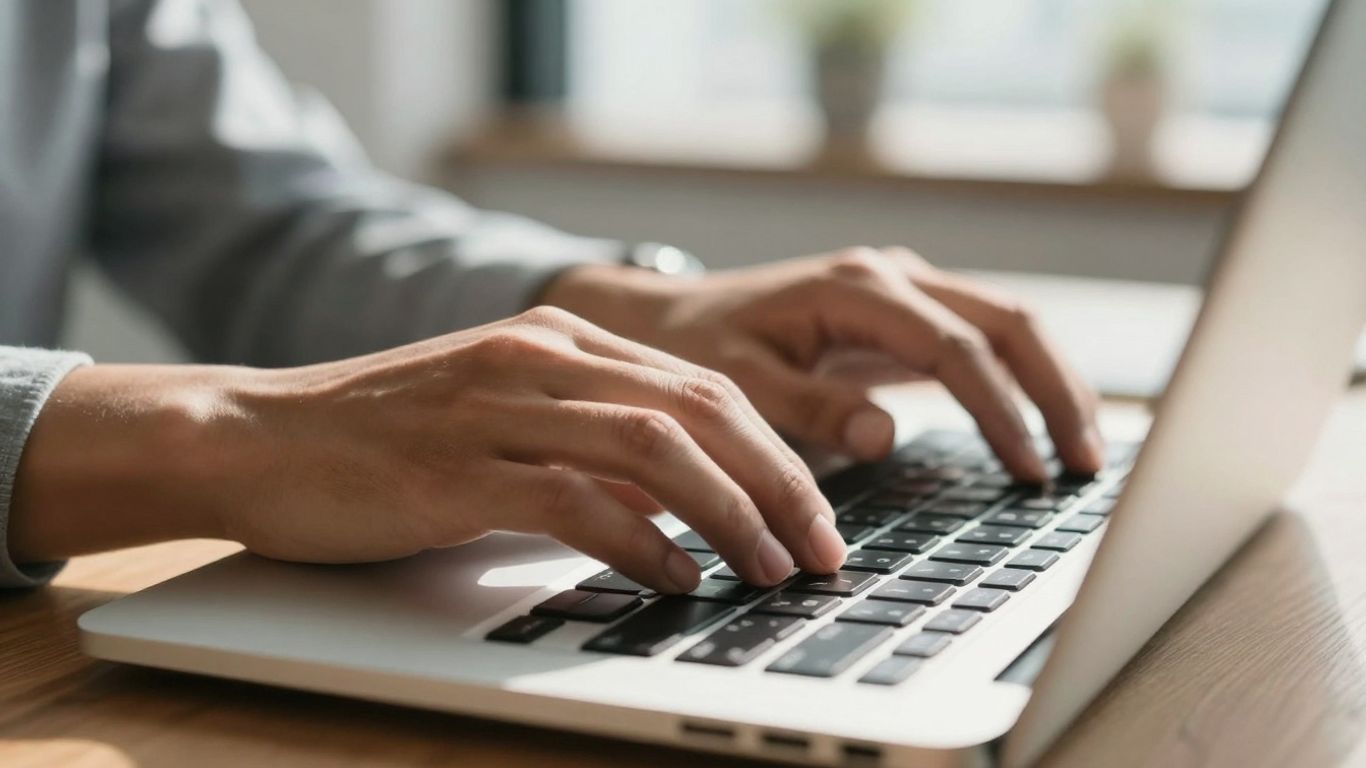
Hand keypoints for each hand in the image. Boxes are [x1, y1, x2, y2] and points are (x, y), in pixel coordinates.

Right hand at [10, 307, 844, 593]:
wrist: (253, 436)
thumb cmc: (381, 442)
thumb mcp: (502, 425)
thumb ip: (588, 450)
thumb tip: (679, 505)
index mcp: (561, 341)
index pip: (705, 387)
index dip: (778, 453)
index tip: (817, 515)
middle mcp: (541, 357)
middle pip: (702, 408)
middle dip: (780, 484)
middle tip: (821, 551)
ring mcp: (498, 404)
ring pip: (656, 446)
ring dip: (729, 514)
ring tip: (767, 569)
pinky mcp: (457, 465)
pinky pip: (576, 498)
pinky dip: (639, 541)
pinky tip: (674, 578)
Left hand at [546, 247, 1102, 480]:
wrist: (665, 321)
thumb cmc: (693, 352)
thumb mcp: (737, 385)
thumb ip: (807, 408)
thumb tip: (884, 434)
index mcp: (855, 289)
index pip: (955, 348)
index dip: (1000, 411)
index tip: (1027, 471)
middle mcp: (890, 276)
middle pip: (1008, 322)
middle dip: (1055, 391)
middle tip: (1086, 464)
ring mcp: (901, 290)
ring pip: (1006, 323)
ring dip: (1049, 383)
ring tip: (1082, 452)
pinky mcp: (902, 315)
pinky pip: (980, 339)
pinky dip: (1018, 380)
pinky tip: (1037, 428)